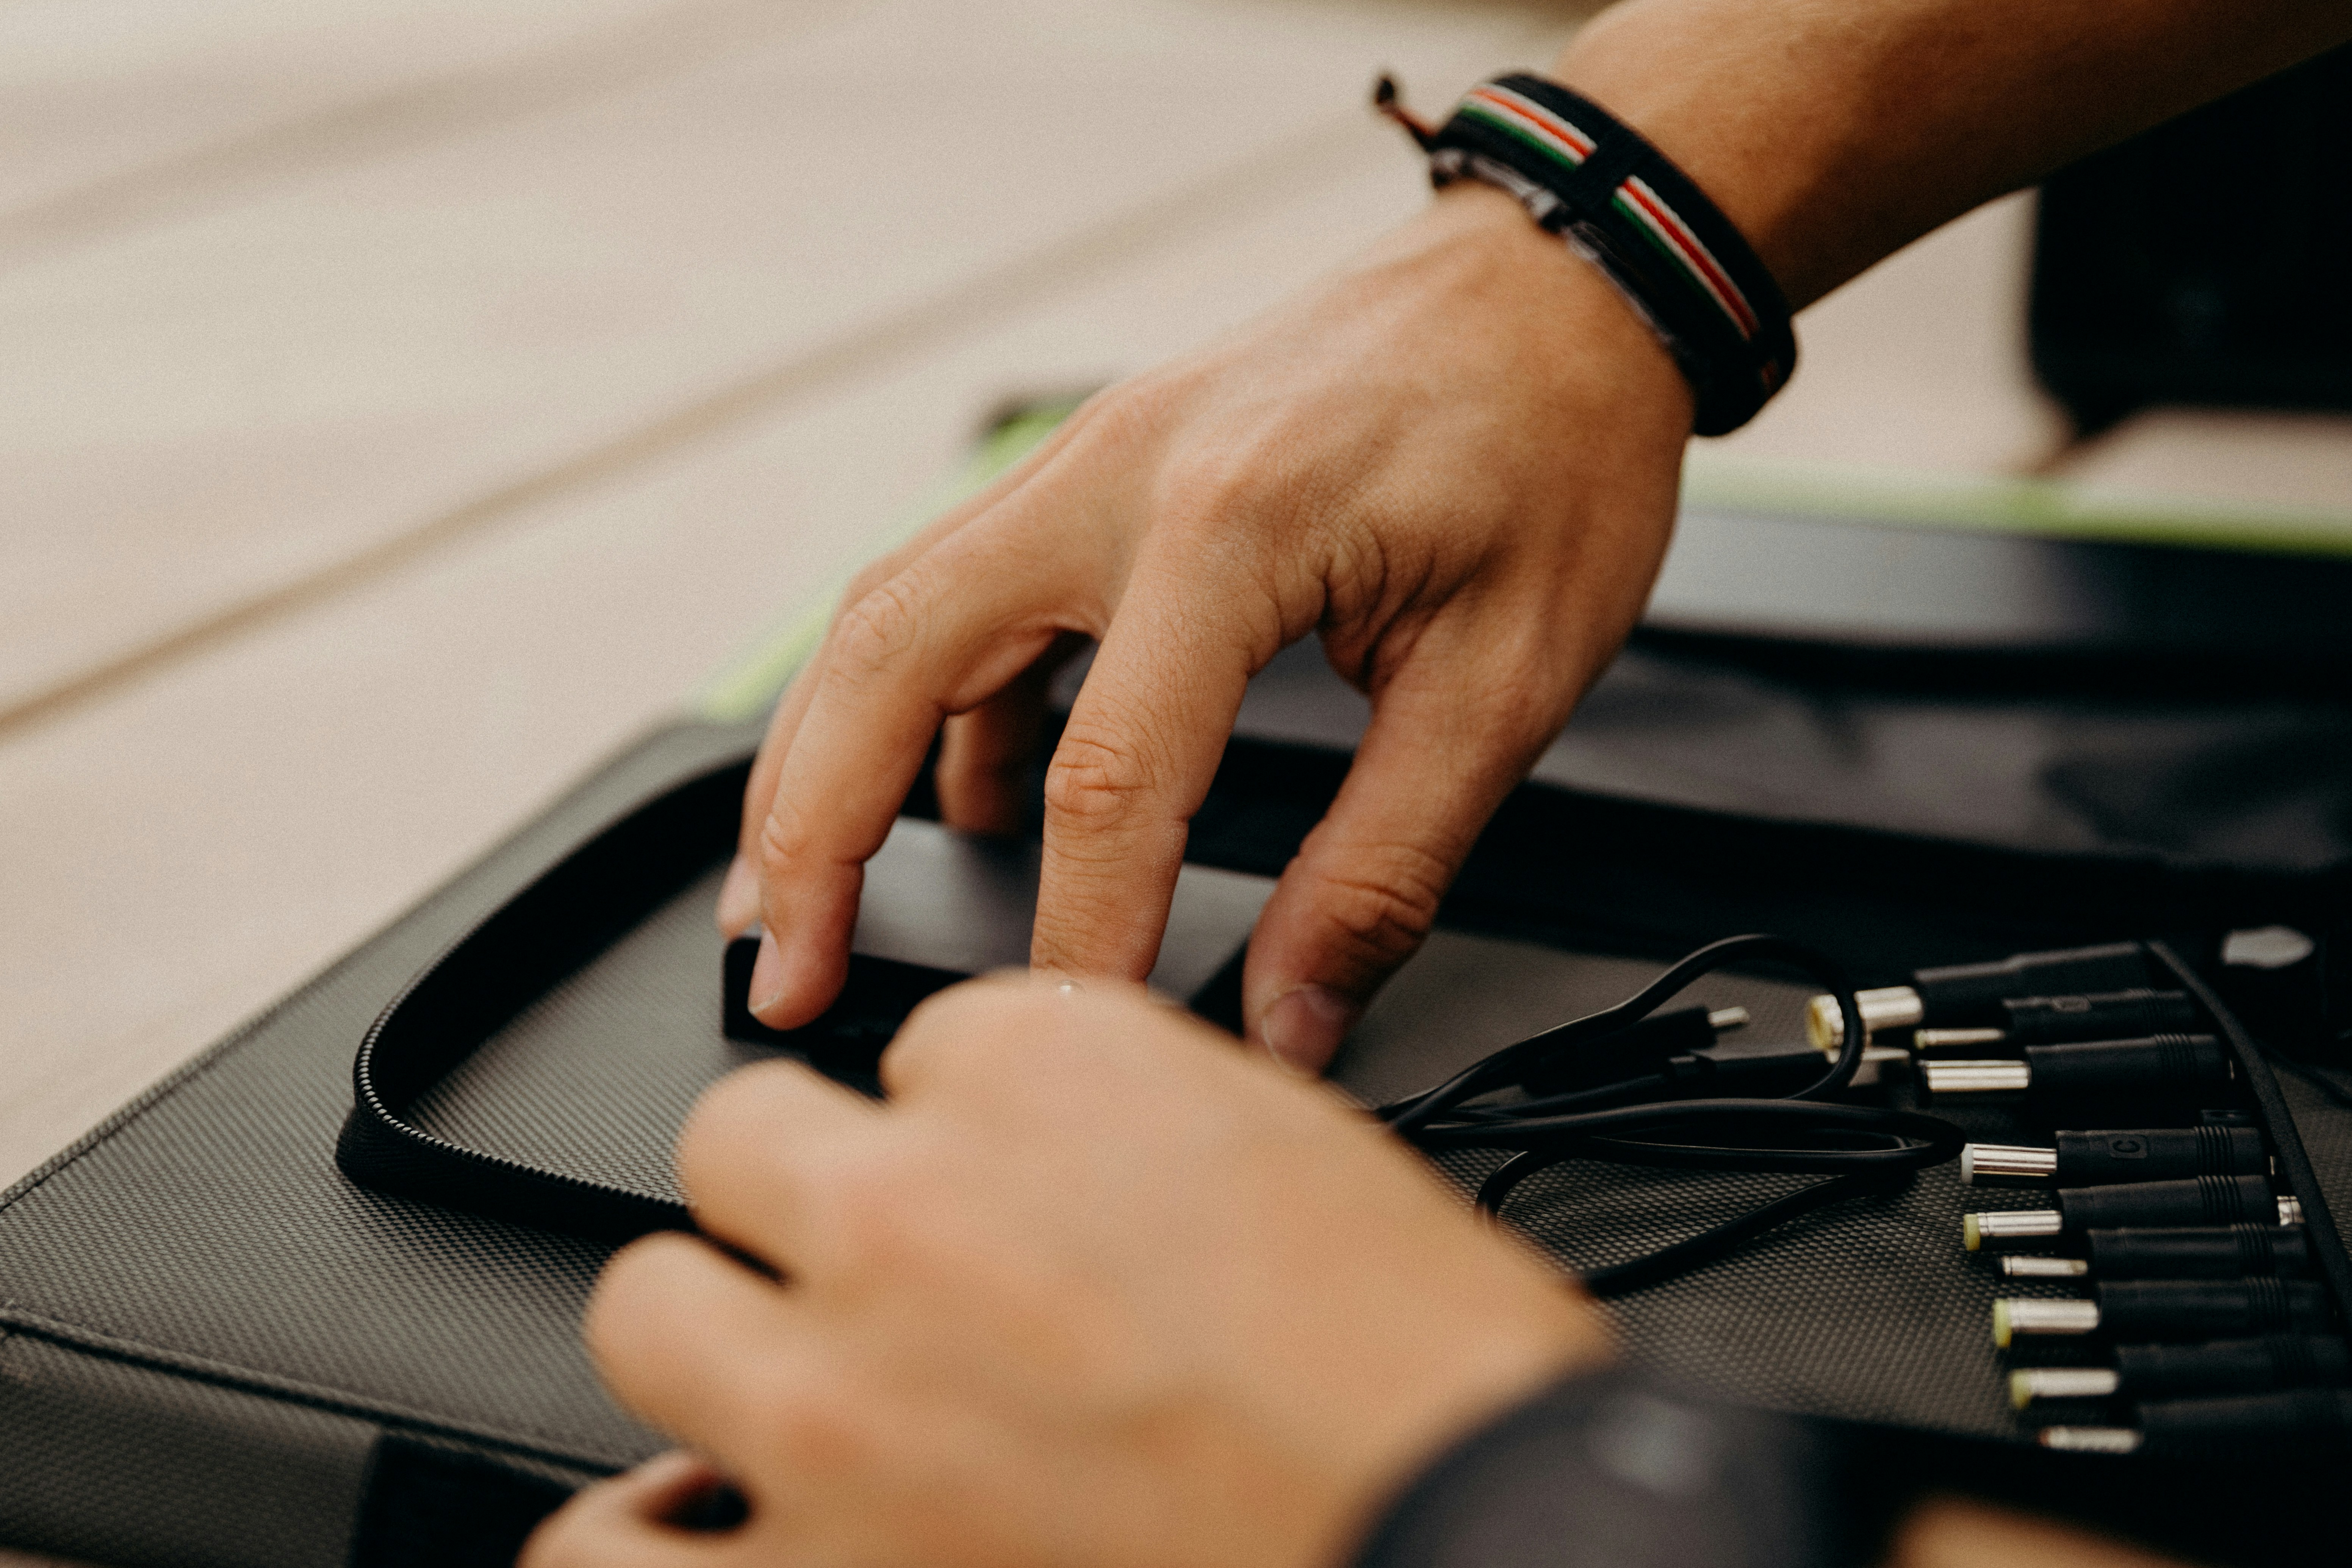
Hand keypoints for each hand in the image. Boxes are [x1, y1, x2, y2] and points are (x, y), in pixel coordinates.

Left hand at [524, 975, 1608, 1567]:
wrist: (1481, 1543)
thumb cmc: (1430, 1383)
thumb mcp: (1300, 1161)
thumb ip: (1138, 1119)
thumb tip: (1063, 1150)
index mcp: (1045, 1072)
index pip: (918, 1046)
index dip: (966, 1125)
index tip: (1010, 1187)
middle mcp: (916, 1211)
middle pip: (742, 1139)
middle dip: (811, 1194)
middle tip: (889, 1271)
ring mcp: (841, 1404)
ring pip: (646, 1308)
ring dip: (716, 1339)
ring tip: (791, 1392)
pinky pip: (605, 1556)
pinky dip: (639, 1538)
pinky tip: (700, 1528)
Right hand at [716, 181, 1692, 1072]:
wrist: (1554, 282)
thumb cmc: (1554, 446)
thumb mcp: (1506, 677)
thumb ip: (1384, 866)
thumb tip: (1292, 1018)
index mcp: (1234, 521)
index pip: (1108, 776)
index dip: (1071, 931)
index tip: (1054, 1042)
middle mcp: (1121, 470)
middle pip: (894, 655)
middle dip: (813, 831)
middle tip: (779, 972)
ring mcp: (1091, 454)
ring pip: (890, 612)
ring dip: (823, 759)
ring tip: (796, 901)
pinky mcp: (1097, 468)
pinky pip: (960, 589)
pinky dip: (924, 706)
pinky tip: (947, 806)